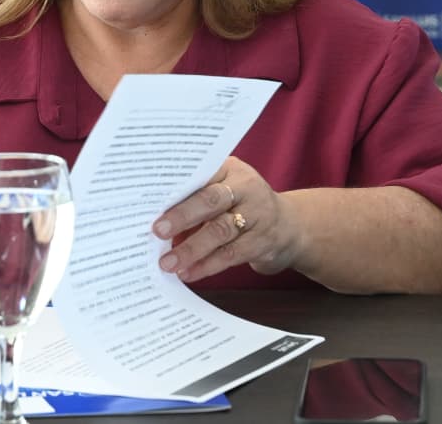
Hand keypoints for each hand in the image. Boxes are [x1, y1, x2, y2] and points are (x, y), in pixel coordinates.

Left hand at [151, 156, 295, 281]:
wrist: (290, 226)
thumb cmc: (242, 206)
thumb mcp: (224, 192)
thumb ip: (195, 199)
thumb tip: (156, 220)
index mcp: (229, 169)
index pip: (200, 172)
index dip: (176, 186)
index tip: (151, 199)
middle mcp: (246, 187)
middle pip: (211, 200)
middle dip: (182, 216)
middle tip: (157, 230)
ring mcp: (258, 214)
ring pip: (220, 231)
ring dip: (191, 248)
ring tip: (169, 262)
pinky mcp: (263, 241)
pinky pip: (231, 254)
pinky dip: (207, 265)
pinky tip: (189, 273)